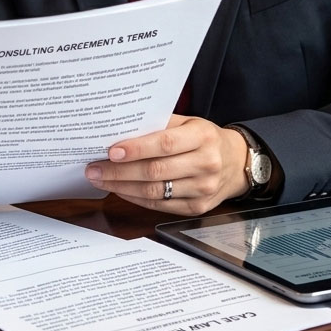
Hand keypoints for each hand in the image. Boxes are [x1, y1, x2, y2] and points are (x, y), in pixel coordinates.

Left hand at [83, 116, 249, 214]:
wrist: (236, 162)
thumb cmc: (203, 138)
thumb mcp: (188, 123)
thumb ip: (159, 125)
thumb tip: (119, 129)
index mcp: (203, 136)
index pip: (164, 144)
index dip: (136, 149)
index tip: (110, 151)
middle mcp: (206, 164)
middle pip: (155, 171)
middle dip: (119, 171)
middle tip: (94, 169)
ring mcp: (204, 189)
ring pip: (155, 192)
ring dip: (122, 187)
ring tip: (100, 180)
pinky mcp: (198, 208)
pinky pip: (160, 206)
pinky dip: (136, 199)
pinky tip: (120, 190)